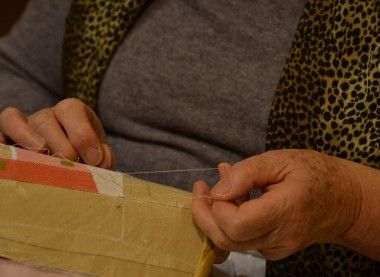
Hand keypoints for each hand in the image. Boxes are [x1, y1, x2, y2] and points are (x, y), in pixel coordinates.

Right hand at [0, 98, 114, 168]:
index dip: (83, 134)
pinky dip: (2, 143)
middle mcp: (47, 116)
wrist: (76, 164)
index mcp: (72, 113)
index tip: (95, 159)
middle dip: (61, 146)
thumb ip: (105, 159)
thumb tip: (99, 162)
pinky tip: (13, 159)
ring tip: (43, 156)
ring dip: (29, 141)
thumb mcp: (101, 157)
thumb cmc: (89, 159)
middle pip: (45, 120)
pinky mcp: (9, 139)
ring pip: (17, 123)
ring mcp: (25, 127)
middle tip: (72, 166)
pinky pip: (0, 132)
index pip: (70, 110)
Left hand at [192, 149, 361, 260]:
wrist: (343, 200)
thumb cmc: (314, 174)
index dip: (217, 206)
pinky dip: (229, 220)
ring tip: (212, 189)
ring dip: (214, 217)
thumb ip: (246, 173)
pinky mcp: (273, 249)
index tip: (213, 184)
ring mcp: (277, 248)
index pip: (236, 223)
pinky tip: (234, 198)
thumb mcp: (279, 160)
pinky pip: (242, 240)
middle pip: (227, 239)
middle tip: (198, 188)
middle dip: (203, 215)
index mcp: (285, 211)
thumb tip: (217, 190)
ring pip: (231, 243)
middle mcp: (280, 237)